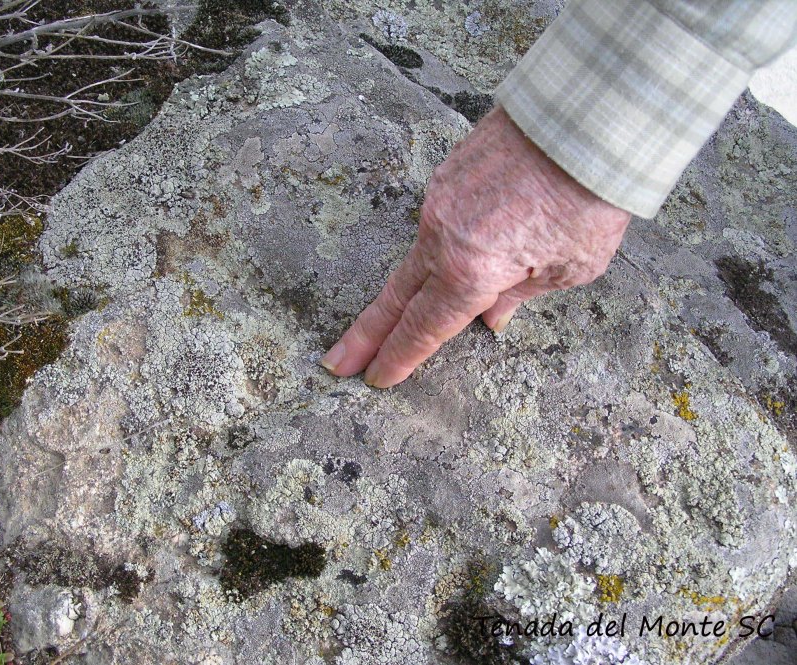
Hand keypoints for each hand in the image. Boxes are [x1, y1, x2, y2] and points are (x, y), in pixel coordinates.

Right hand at [320, 106, 630, 387]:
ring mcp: (439, 202)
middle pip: (395, 298)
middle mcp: (442, 237)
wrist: (587, 116)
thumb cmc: (590, 198)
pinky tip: (445, 259)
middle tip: (336, 362)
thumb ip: (521, 295)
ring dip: (404, 291)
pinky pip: (435, 225)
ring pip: (415, 258)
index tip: (377, 378)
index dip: (400, 357)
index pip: (425, 327)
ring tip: (392, 318)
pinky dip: (435, 249)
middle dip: (364, 336)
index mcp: (471, 271)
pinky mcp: (446, 174)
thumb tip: (491, 315)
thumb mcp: (571, 266)